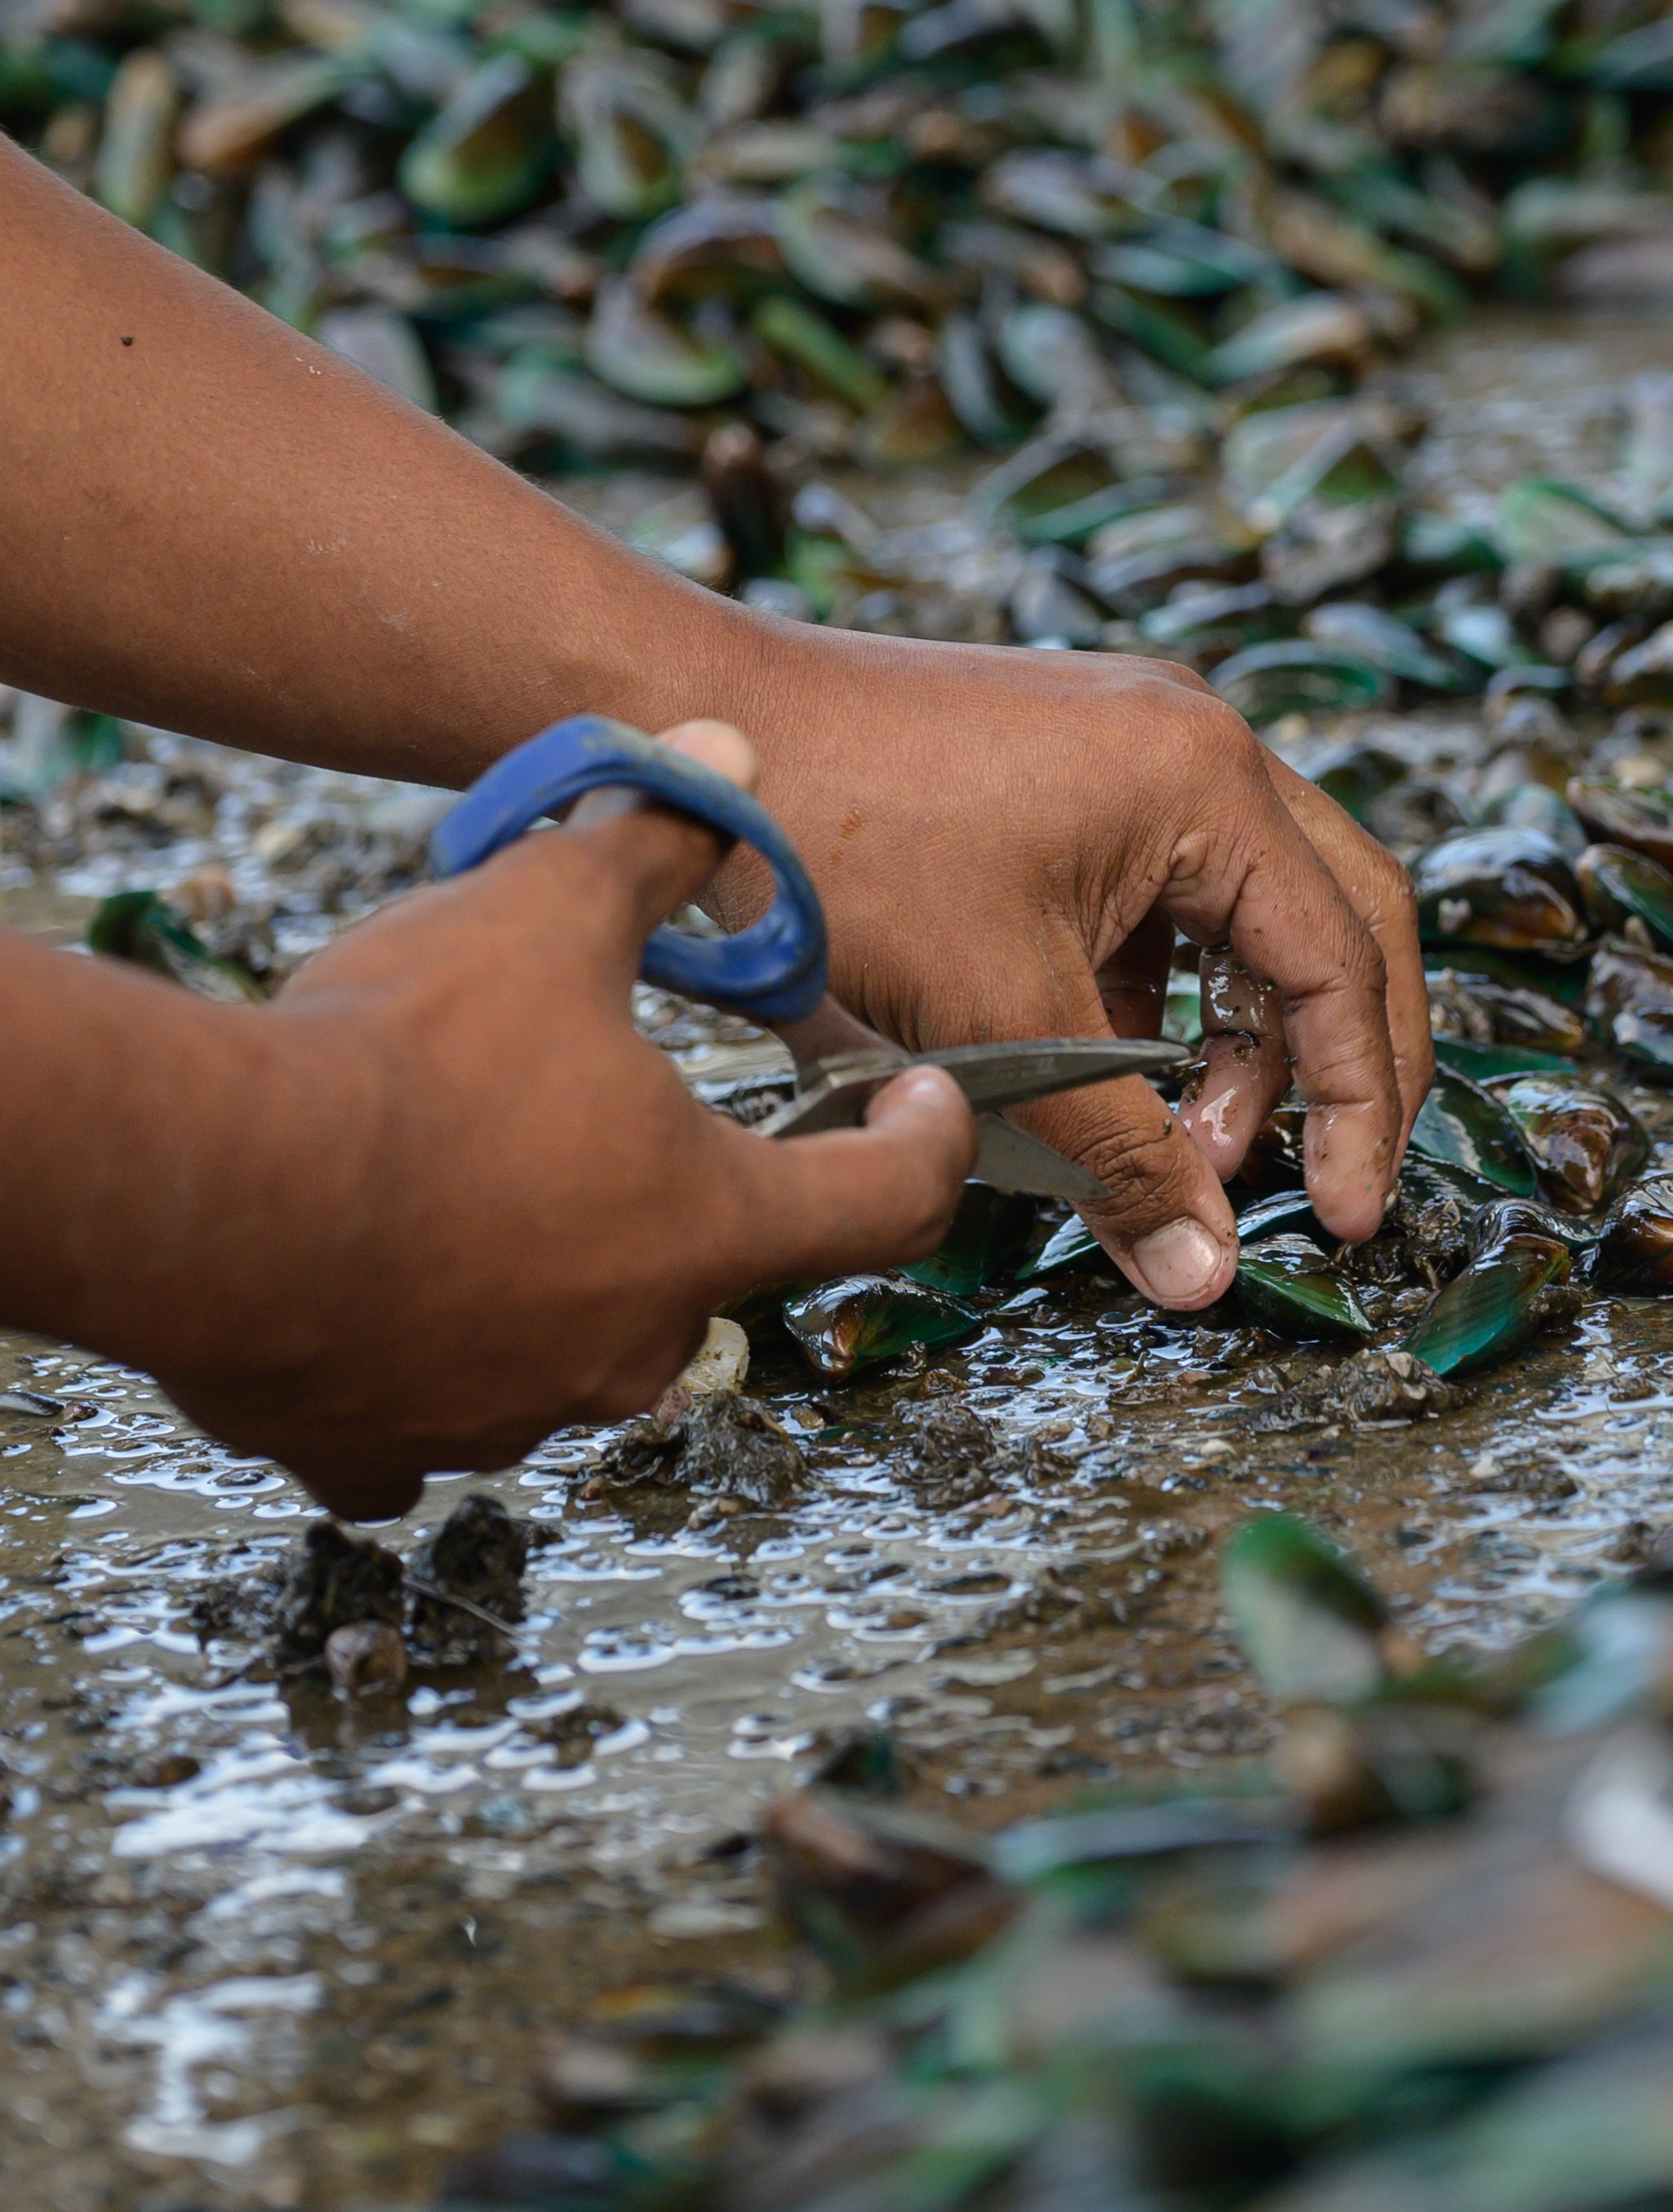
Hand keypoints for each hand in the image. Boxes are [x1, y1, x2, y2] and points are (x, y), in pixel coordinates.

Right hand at [151, 722, 973, 1519]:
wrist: (207, 1189)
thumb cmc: (401, 1059)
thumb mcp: (548, 912)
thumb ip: (653, 844)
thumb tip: (726, 761)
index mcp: (705, 1223)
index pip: (888, 1201)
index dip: (926, 1140)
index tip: (923, 1102)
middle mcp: (630, 1344)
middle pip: (700, 1265)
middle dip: (667, 1186)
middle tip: (596, 1100)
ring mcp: (506, 1414)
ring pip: (556, 1337)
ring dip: (534, 1264)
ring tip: (456, 1167)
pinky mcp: (378, 1449)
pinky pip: (417, 1417)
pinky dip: (406, 1359)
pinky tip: (364, 1286)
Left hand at [709, 631, 1430, 1308]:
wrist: (681, 734)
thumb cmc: (832, 844)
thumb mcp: (995, 1020)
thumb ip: (1116, 1155)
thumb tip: (1202, 1274)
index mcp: (1205, 781)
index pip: (1344, 963)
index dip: (1360, 1103)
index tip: (1345, 1216)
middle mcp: (1191, 741)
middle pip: (1335, 921)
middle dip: (1335, 1063)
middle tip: (1321, 1181)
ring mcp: (1127, 744)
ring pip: (1247, 914)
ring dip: (1231, 1037)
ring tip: (1174, 1144)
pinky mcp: (1064, 771)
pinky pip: (1158, 897)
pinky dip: (1153, 996)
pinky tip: (1094, 1073)